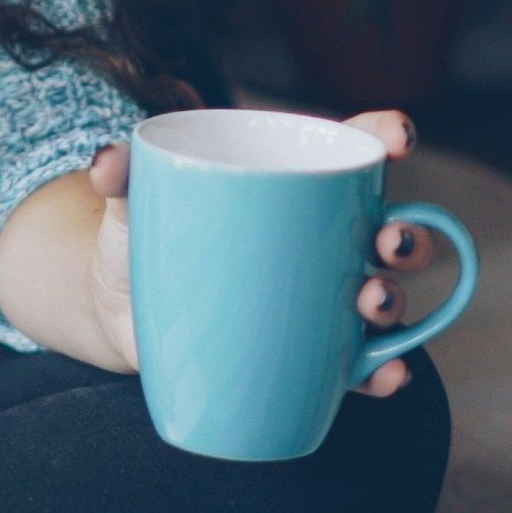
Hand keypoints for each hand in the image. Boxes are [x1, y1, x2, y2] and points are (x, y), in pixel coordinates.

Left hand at [83, 106, 438, 397]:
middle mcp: (322, 241)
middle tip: (389, 242)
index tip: (398, 136)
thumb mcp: (131, 205)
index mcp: (290, 186)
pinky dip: (381, 372)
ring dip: (392, 301)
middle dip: (404, 236)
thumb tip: (106, 161)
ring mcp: (320, 300)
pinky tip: (386, 376)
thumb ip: (121, 178)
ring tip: (372, 303)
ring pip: (380, 297)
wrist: (121, 312)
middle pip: (385, 231)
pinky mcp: (308, 353)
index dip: (385, 137)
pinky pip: (358, 365)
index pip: (350, 151)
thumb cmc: (140, 239)